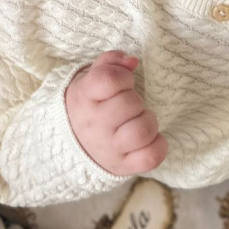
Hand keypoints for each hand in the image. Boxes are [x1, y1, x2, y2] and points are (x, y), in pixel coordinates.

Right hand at [65, 51, 166, 175]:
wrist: (70, 141)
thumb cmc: (89, 103)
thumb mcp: (91, 78)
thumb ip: (111, 62)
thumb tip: (133, 61)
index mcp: (85, 97)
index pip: (108, 80)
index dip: (124, 76)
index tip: (124, 82)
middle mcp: (94, 124)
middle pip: (130, 104)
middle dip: (136, 99)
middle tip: (130, 104)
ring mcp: (108, 148)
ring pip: (142, 131)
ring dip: (148, 121)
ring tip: (140, 119)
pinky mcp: (122, 166)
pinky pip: (150, 157)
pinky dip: (158, 145)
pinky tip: (150, 138)